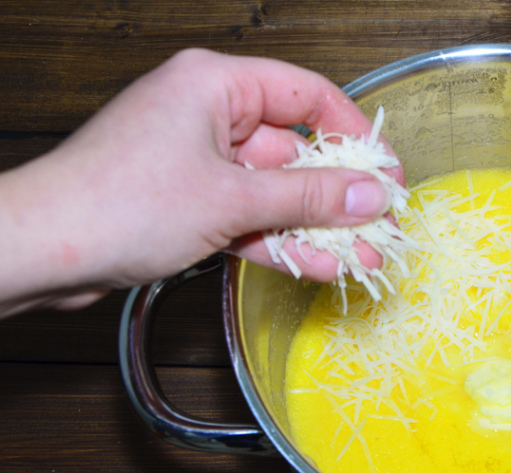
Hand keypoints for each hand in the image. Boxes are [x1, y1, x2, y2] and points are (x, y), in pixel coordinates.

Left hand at [0, 48, 400, 317]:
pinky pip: (250, 217)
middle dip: (340, 197)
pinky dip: (280, 241)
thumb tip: (371, 195)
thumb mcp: (232, 198)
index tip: (386, 171)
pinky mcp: (189, 203)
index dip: (354, 133)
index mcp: (215, 86)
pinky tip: (319, 268)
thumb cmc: (121, 203)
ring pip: (275, 192)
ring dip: (317, 228)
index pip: (305, 95)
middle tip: (381, 227)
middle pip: (295, 151)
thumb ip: (309, 197)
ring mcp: (199, 163)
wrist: (43, 251)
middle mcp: (209, 117)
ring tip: (363, 258)